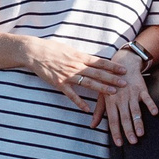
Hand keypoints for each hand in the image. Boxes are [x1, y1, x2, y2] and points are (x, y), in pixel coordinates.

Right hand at [19, 37, 133, 113]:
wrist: (34, 52)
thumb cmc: (51, 49)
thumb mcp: (69, 49)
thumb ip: (80, 56)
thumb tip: (91, 59)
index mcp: (79, 56)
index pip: (100, 62)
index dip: (113, 66)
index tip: (124, 69)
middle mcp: (76, 66)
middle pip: (98, 73)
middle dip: (112, 78)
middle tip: (125, 83)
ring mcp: (68, 75)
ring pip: (88, 83)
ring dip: (102, 88)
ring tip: (113, 93)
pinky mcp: (59, 84)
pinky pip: (72, 95)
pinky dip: (79, 102)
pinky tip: (88, 109)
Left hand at [97, 52, 158, 145]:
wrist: (123, 63)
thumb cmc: (111, 81)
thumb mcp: (102, 95)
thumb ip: (99, 112)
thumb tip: (93, 126)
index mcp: (111, 101)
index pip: (113, 120)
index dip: (116, 132)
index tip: (119, 143)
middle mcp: (121, 99)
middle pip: (125, 117)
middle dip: (128, 130)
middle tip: (133, 142)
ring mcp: (132, 94)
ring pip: (135, 110)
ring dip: (138, 122)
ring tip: (141, 133)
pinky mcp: (141, 89)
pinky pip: (147, 98)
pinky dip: (151, 105)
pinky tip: (155, 113)